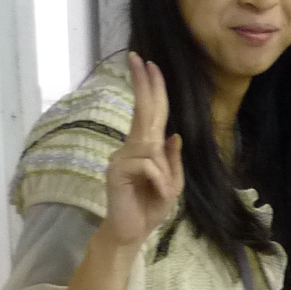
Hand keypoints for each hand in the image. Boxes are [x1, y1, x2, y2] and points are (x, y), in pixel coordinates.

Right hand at [102, 53, 183, 249]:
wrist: (132, 231)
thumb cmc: (150, 206)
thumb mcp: (171, 183)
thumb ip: (172, 160)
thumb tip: (174, 134)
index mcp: (146, 147)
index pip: (151, 112)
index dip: (152, 89)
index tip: (149, 64)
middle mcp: (132, 146)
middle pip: (143, 111)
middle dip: (144, 84)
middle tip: (139, 58)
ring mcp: (121, 156)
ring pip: (153, 147)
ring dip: (165, 173)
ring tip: (161, 192)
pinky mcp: (116, 169)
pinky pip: (148, 165)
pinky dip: (159, 181)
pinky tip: (154, 194)